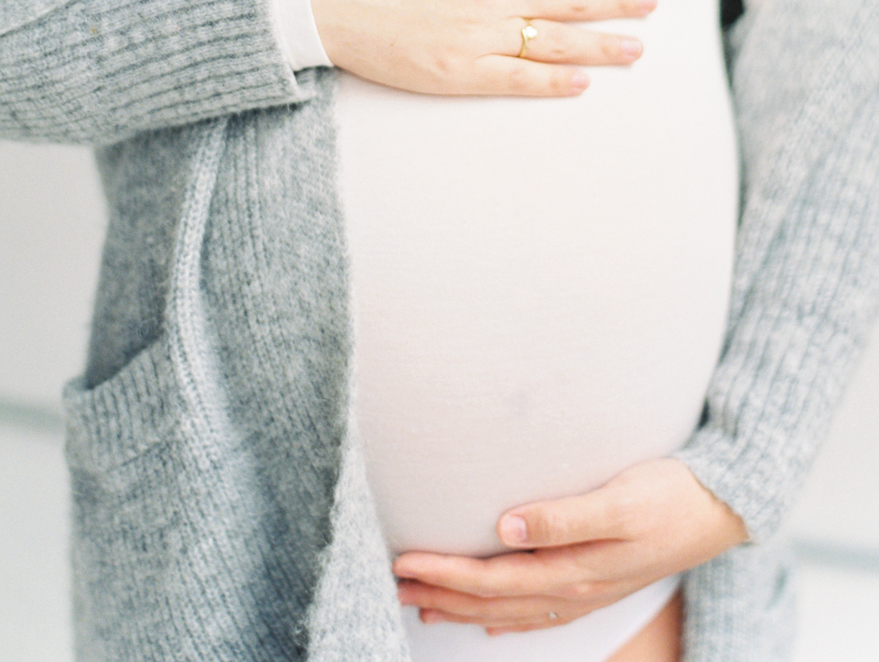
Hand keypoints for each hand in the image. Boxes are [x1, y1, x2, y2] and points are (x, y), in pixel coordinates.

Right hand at [309, 0, 654, 95]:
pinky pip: (514, 80)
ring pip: (552, 43)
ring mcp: (475, 37)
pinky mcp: (454, 72)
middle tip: (653, 8)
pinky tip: (582, 83)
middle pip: (569, 2)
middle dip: (617, 4)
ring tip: (636, 49)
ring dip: (600, 46)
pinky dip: (551, 83)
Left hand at [393, 458, 748, 635]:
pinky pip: (542, 612)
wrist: (724, 506)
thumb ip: (563, 515)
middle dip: (442, 594)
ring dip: (465, 607)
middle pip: (494, 599)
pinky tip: (492, 624)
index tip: (404, 562)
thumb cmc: (670, 494)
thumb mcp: (620, 499)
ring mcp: (589, 590)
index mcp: (575, 569)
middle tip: (395, 583)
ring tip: (424, 603)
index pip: (492, 579)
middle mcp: (576, 588)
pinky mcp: (600, 581)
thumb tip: (507, 525)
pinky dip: (509, 618)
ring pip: (512, 609)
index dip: (445, 574)